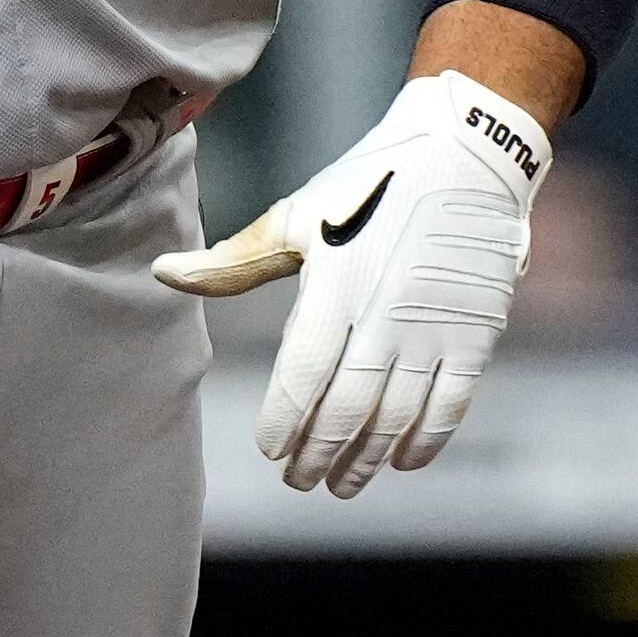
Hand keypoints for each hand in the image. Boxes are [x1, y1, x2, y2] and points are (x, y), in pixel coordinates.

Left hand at [152, 70, 549, 496]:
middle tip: (298, 481)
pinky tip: (402, 460)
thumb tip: (163, 274)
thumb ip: (235, 262)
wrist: (468, 152)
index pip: (302, 377)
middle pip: (346, 409)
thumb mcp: (299, 216)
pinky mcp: (474, 334)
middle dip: (318, 454)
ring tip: (341, 484)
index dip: (284, 421)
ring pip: (395, 417)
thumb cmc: (371, 184)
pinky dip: (425, 441)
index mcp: (335, 288)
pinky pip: (450, 405)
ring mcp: (433, 329)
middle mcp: (384, 316)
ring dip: (365, 459)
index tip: (269, 449)